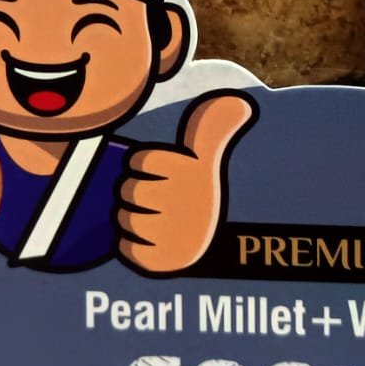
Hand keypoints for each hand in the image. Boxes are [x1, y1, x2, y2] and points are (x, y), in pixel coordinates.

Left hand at [117, 91, 255, 273]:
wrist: (224, 245)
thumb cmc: (201, 194)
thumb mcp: (207, 158)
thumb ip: (212, 127)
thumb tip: (240, 101)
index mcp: (190, 171)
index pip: (140, 160)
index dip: (147, 165)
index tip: (164, 172)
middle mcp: (182, 202)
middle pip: (129, 189)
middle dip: (137, 191)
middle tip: (156, 197)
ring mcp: (172, 235)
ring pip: (124, 219)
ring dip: (133, 218)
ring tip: (156, 218)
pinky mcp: (161, 264)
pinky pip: (127, 249)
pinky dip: (133, 246)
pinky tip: (152, 240)